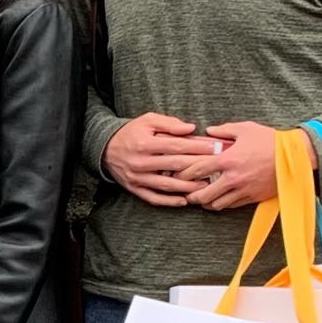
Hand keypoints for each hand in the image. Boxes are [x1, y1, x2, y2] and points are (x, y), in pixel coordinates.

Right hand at [101, 113, 224, 206]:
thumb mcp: (148, 121)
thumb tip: (191, 129)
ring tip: (204, 186)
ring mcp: (137, 177)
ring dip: (187, 187)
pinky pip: (153, 198)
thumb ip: (169, 124)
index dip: (198, 147)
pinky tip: (183, 201)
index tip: (215, 147)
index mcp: (145, 143)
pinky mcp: (134, 188)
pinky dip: (169, 201)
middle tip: (217, 167)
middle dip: (198, 166)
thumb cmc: (131, 132)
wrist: (105, 148)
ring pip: (166, 185)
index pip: (177, 146)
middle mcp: (140, 162)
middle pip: (175, 166)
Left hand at [185, 123, 319, 210]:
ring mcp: (243, 190)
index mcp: (228, 160)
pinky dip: (222, 204)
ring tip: (201, 198)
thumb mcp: (246, 128)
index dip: (184, 173)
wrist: (296, 156)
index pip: (197, 170)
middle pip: (203, 195)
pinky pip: (232, 206)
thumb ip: (224, 129)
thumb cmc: (270, 140)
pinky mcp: (253, 197)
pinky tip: (218, 200)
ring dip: (206, 202)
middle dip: (192, 195)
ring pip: (217, 204)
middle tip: (186, 193)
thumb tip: (208, 131)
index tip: (178, 174)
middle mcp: (233, 178)